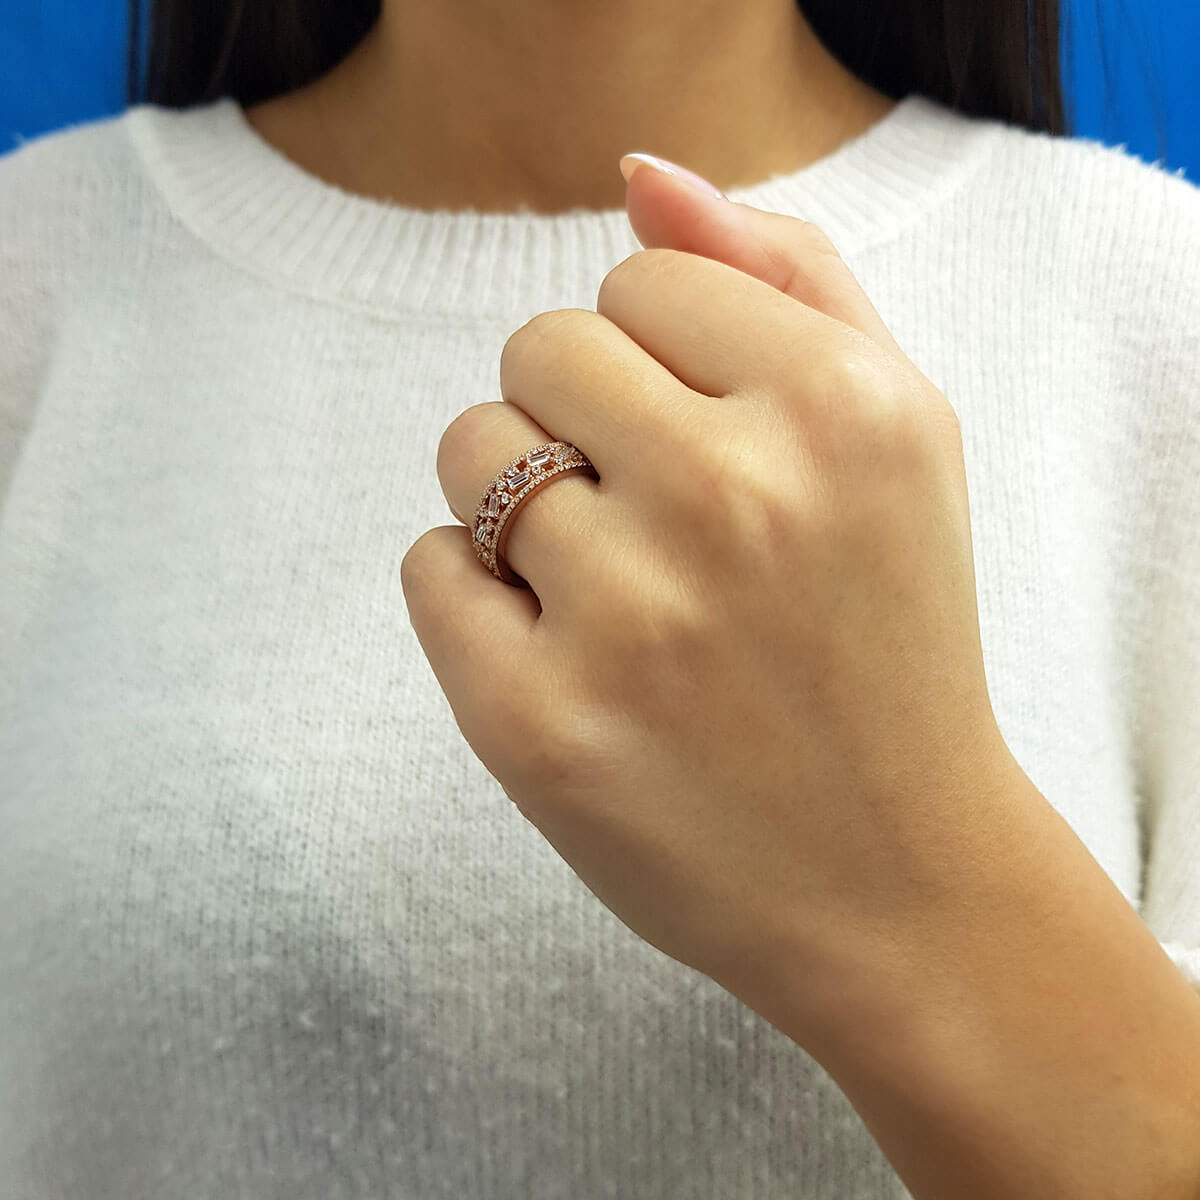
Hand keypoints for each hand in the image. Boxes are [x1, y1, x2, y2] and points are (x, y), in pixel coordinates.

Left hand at [400, 158, 1031, 1043]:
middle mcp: (737, 497)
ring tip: (609, 587)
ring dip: (518, 501)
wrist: (897, 878)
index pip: (640, 285)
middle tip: (649, 517)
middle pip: (539, 349)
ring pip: (470, 449)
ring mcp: (630, 618)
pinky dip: (474, 595)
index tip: (704, 446)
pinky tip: (560, 651)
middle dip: (577, 416)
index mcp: (842, 407)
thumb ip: (786, 278)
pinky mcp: (537, 725)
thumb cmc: (888, 639)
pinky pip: (427, 568)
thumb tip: (641, 180)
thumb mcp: (900, 434)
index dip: (661, 366)